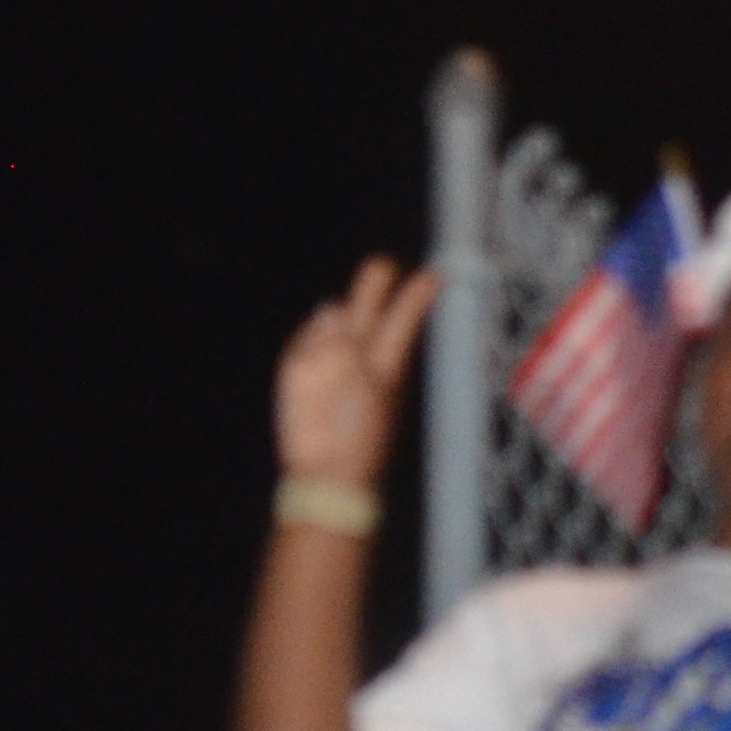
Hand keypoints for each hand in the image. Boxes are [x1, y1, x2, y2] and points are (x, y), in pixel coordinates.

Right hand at [276, 258, 435, 491]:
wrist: (329, 468)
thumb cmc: (361, 434)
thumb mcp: (373, 387)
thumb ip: (353, 344)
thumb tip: (329, 309)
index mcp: (387, 360)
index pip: (401, 319)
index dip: (414, 296)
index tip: (433, 274)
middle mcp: (358, 354)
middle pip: (365, 309)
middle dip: (372, 286)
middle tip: (383, 263)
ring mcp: (326, 359)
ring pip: (329, 321)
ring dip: (335, 325)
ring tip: (341, 337)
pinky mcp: (297, 370)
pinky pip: (301, 346)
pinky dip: (308, 348)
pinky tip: (314, 364)